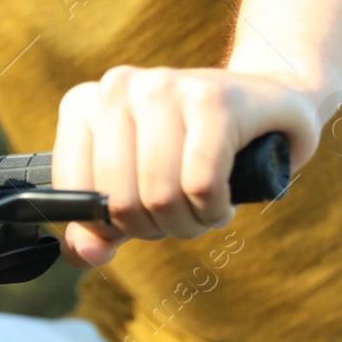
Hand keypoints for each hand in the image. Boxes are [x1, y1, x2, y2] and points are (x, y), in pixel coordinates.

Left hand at [51, 67, 319, 266]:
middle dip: (154, 228)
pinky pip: (201, 185)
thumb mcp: (133, 188)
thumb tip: (85, 254)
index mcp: (83, 105)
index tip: (136, 220)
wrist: (267, 105)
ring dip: (188, 224)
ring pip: (160, 196)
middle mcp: (117, 87)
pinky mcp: (213, 100)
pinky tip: (222, 204)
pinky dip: (213, 211)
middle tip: (179, 218)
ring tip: (202, 211)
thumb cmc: (189, 151)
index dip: (108, 226)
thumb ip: (98, 227)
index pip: (74, 194)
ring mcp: (164, 87)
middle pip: (120, 201)